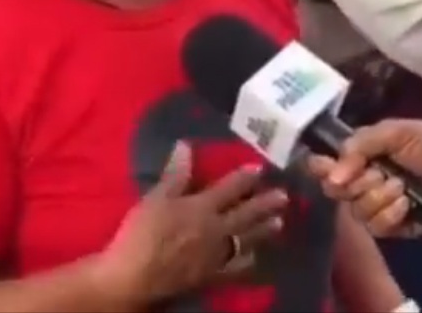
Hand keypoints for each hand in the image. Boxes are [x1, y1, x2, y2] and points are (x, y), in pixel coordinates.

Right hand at [93, 142, 287, 305]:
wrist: (137, 276)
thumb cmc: (142, 234)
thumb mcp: (155, 199)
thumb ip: (174, 174)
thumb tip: (186, 146)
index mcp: (202, 207)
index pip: (230, 188)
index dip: (246, 177)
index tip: (261, 169)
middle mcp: (216, 229)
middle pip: (246, 214)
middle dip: (266, 204)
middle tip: (284, 197)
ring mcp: (218, 255)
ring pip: (247, 239)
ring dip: (264, 230)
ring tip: (278, 223)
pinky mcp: (213, 276)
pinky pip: (237, 267)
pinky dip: (248, 260)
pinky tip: (255, 256)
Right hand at [308, 120, 421, 237]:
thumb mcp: (393, 132)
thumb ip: (358, 145)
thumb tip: (330, 175)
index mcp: (361, 156)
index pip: (327, 166)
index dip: (321, 168)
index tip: (324, 167)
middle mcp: (364, 181)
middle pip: (336, 191)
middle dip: (354, 182)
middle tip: (375, 173)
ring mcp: (379, 205)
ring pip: (356, 210)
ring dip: (378, 197)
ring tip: (401, 186)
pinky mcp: (395, 227)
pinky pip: (377, 227)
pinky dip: (389, 213)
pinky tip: (406, 203)